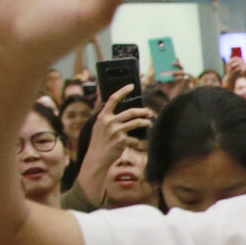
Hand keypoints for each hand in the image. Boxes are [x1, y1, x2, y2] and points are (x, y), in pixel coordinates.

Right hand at [74, 85, 150, 203]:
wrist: (96, 159)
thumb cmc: (100, 143)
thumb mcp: (100, 128)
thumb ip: (108, 119)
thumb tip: (124, 113)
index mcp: (103, 117)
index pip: (112, 99)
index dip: (123, 91)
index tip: (132, 85)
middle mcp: (109, 122)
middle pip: (131, 112)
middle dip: (143, 111)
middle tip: (149, 112)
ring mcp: (116, 131)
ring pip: (137, 122)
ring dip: (146, 123)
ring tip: (149, 123)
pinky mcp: (122, 141)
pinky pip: (135, 139)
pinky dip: (137, 142)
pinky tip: (136, 144)